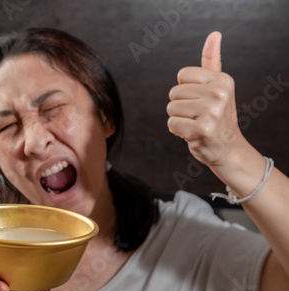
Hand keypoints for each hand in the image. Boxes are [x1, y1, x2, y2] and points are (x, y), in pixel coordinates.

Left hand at [167, 31, 245, 167]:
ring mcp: (211, 113)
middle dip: (181, 105)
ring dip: (178, 119)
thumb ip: (212, 60)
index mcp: (222, 80)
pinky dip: (177, 131)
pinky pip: (171, 124)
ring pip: (171, 108)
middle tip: (198, 115)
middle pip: (174, 92)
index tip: (200, 99)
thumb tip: (214, 34)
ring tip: (195, 123)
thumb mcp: (218, 85)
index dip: (185, 89)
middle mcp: (219, 94)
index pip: (182, 75)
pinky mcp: (201, 131)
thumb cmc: (217, 114)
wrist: (227, 148)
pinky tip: (192, 134)